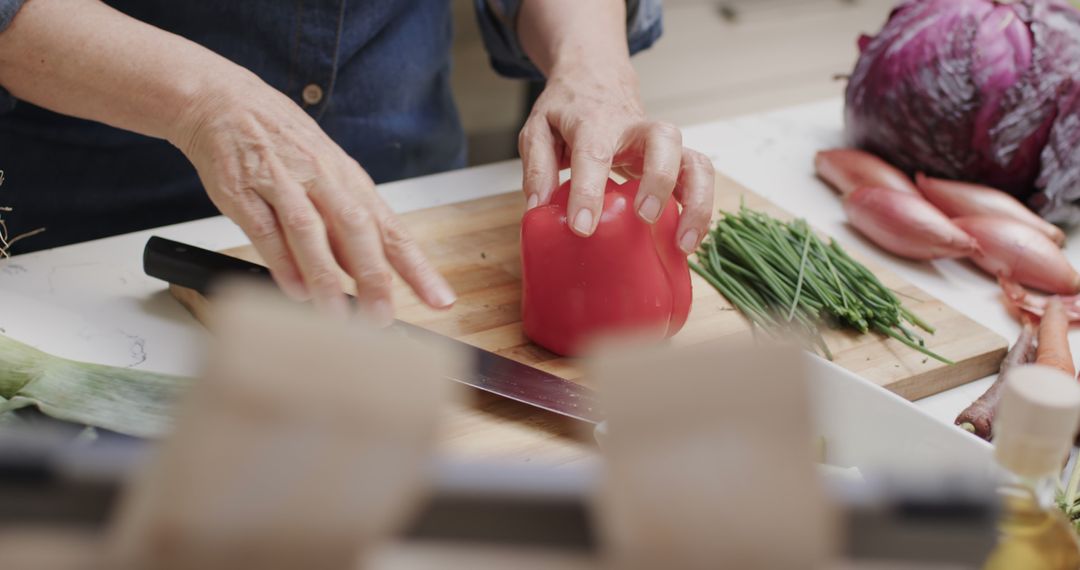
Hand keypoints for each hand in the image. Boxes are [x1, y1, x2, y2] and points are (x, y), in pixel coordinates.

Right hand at [170, 71, 455, 321]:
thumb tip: (367, 273)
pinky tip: (294, 289)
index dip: (417, 267)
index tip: (439, 299)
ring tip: (335, 314)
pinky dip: (281, 262)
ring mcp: (281, 181)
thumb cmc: (282, 142)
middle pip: (357, 228)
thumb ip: (347, 224)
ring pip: (310, 231)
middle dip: (373, 276)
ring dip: (325, 276)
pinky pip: (266, 229)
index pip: (392, 228)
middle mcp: (321, 178)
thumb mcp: (327, 174)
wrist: (223, 99)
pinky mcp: (243, 190)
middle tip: (381, 316)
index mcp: (349, 178)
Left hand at [519, 64, 714, 254]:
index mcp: (594, 121)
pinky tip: (689, 239)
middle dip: (660, 180)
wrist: (596, 76)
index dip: (588, 191)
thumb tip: (539, 207)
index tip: (583, 226)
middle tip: (645, 217)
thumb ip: (537, 165)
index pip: (594, 153)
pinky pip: (699, 178)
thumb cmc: (568, 108)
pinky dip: (701, 209)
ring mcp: (661, 143)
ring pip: (695, 161)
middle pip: (664, 141)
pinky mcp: (676, 159)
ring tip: (683, 243)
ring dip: (696, 202)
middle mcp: (635, 128)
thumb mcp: (538, 127)